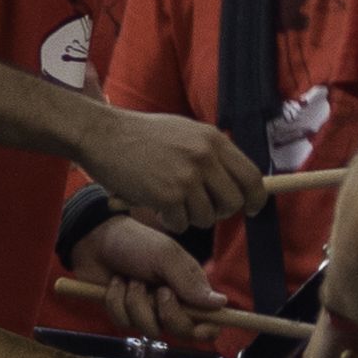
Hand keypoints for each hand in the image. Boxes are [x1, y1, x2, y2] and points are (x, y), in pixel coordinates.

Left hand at [70, 214, 222, 346]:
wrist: (95, 240)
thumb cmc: (136, 243)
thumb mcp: (165, 256)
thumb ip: (189, 282)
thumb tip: (220, 303)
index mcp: (190, 287)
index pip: (209, 319)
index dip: (207, 329)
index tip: (199, 327)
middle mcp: (173, 303)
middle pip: (181, 331)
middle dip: (168, 313)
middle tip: (159, 291)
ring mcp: (148, 311)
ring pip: (149, 329)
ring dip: (137, 303)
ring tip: (130, 279)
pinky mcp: (125, 314)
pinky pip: (124, 323)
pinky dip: (117, 302)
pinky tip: (115, 284)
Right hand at [76, 107, 262, 230]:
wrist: (101, 134)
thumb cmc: (139, 135)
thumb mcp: (184, 132)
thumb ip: (210, 153)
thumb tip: (237, 182)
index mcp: (212, 139)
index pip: (252, 176)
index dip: (256, 198)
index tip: (252, 208)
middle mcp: (205, 156)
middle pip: (234, 202)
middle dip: (220, 212)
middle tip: (200, 208)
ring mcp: (187, 176)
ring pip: (207, 217)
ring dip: (189, 216)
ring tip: (169, 200)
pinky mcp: (168, 196)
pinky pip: (182, 224)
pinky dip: (169, 220)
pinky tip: (154, 203)